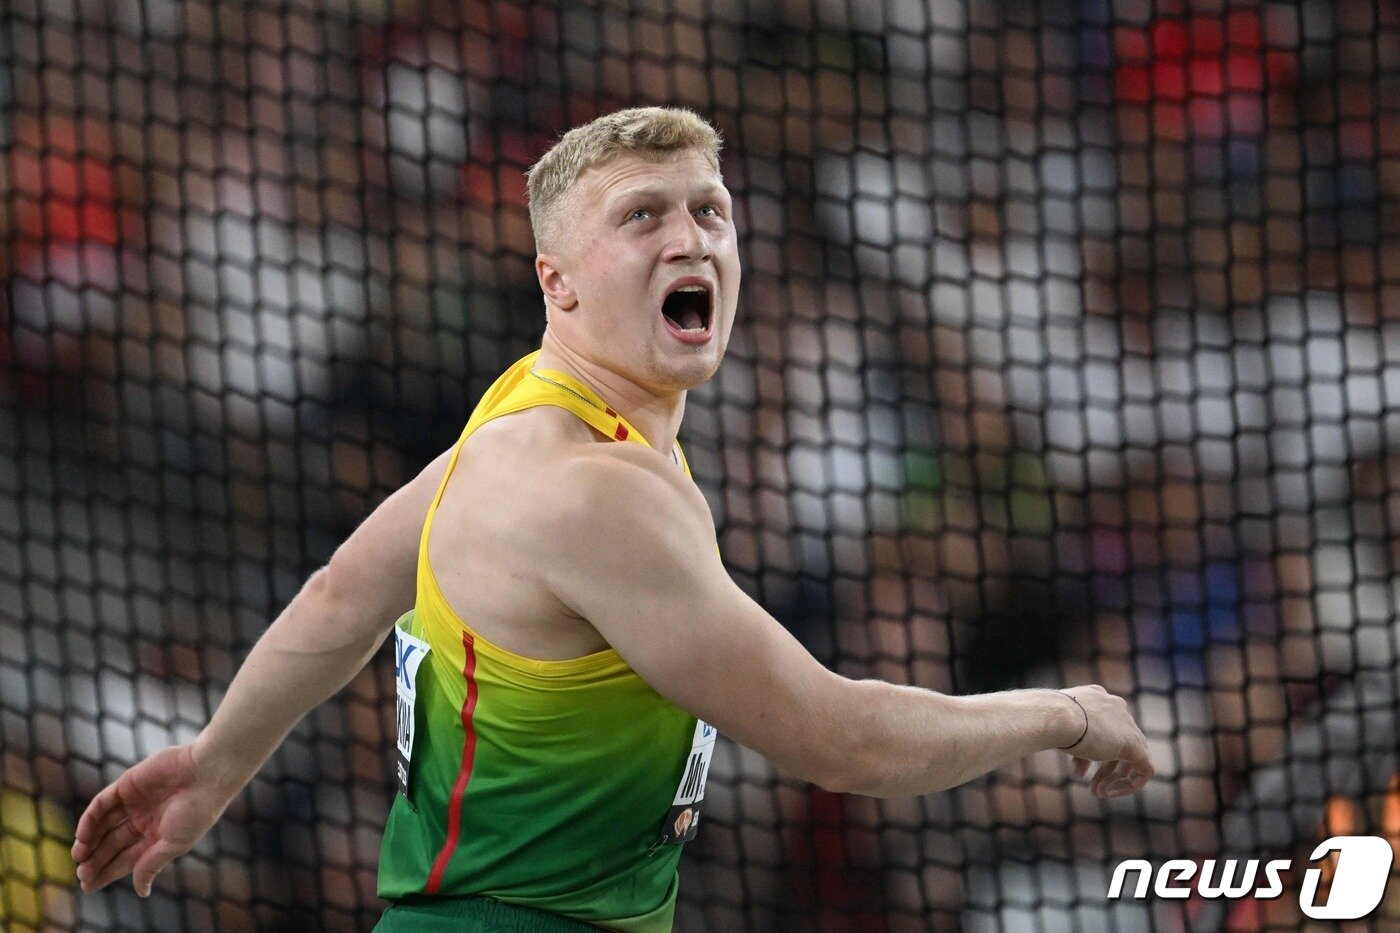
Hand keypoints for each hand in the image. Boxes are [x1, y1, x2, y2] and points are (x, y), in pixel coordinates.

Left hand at [71, 743, 235, 896]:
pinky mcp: (127, 784)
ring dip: (89, 841)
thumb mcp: (174, 845)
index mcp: (157, 837)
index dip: (107, 872)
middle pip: (112, 844)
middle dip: (95, 860)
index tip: (88, 886)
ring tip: (79, 856)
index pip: (126, 858)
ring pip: (103, 825)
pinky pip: (102, 804)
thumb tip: (141, 892)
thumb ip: (152, 865)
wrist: (207, 773)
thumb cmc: (197, 811)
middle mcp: (143, 820)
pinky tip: (83, 835)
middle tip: (81, 874)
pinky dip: (90, 819)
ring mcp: (134, 802)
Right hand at [1057, 685, 1153, 798]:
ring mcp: (1129, 726)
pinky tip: (1109, 793)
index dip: (1091, 753)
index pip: (1103, 728)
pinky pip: (1144, 770)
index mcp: (1099, 700)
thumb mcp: (1060, 730)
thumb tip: (1079, 768)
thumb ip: (1075, 745)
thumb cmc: (1049, 721)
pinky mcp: (1136, 746)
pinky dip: (1130, 784)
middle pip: (1119, 744)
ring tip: (1097, 793)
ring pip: (1132, 758)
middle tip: (1091, 786)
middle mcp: (1117, 709)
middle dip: (1105, 768)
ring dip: (1114, 778)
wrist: (1057, 716)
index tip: (1078, 769)